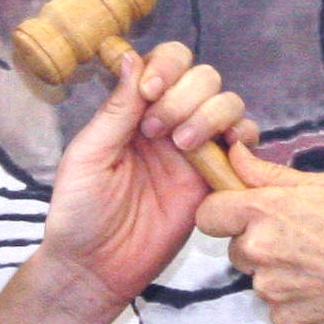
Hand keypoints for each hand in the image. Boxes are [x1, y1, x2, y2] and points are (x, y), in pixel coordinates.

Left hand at [38, 45, 256, 310]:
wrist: (97, 269)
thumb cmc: (79, 212)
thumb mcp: (89, 155)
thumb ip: (117, 109)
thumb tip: (131, 55)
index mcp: (134, 110)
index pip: (166, 63)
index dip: (167, 66)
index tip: (151, 90)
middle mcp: (168, 122)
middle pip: (203, 77)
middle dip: (185, 94)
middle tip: (156, 130)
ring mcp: (194, 149)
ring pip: (227, 104)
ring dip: (211, 113)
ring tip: (183, 145)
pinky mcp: (213, 179)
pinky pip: (243, 145)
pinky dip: (242, 137)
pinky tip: (223, 150)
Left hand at [195, 145, 323, 323]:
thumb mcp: (320, 186)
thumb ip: (268, 174)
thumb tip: (235, 154)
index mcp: (263, 212)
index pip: (208, 214)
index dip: (223, 213)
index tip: (241, 214)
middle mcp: (258, 251)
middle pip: (236, 248)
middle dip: (258, 244)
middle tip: (298, 240)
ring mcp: (269, 290)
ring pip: (259, 278)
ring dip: (279, 273)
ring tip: (318, 265)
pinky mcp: (283, 319)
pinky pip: (278, 306)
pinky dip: (295, 299)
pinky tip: (323, 288)